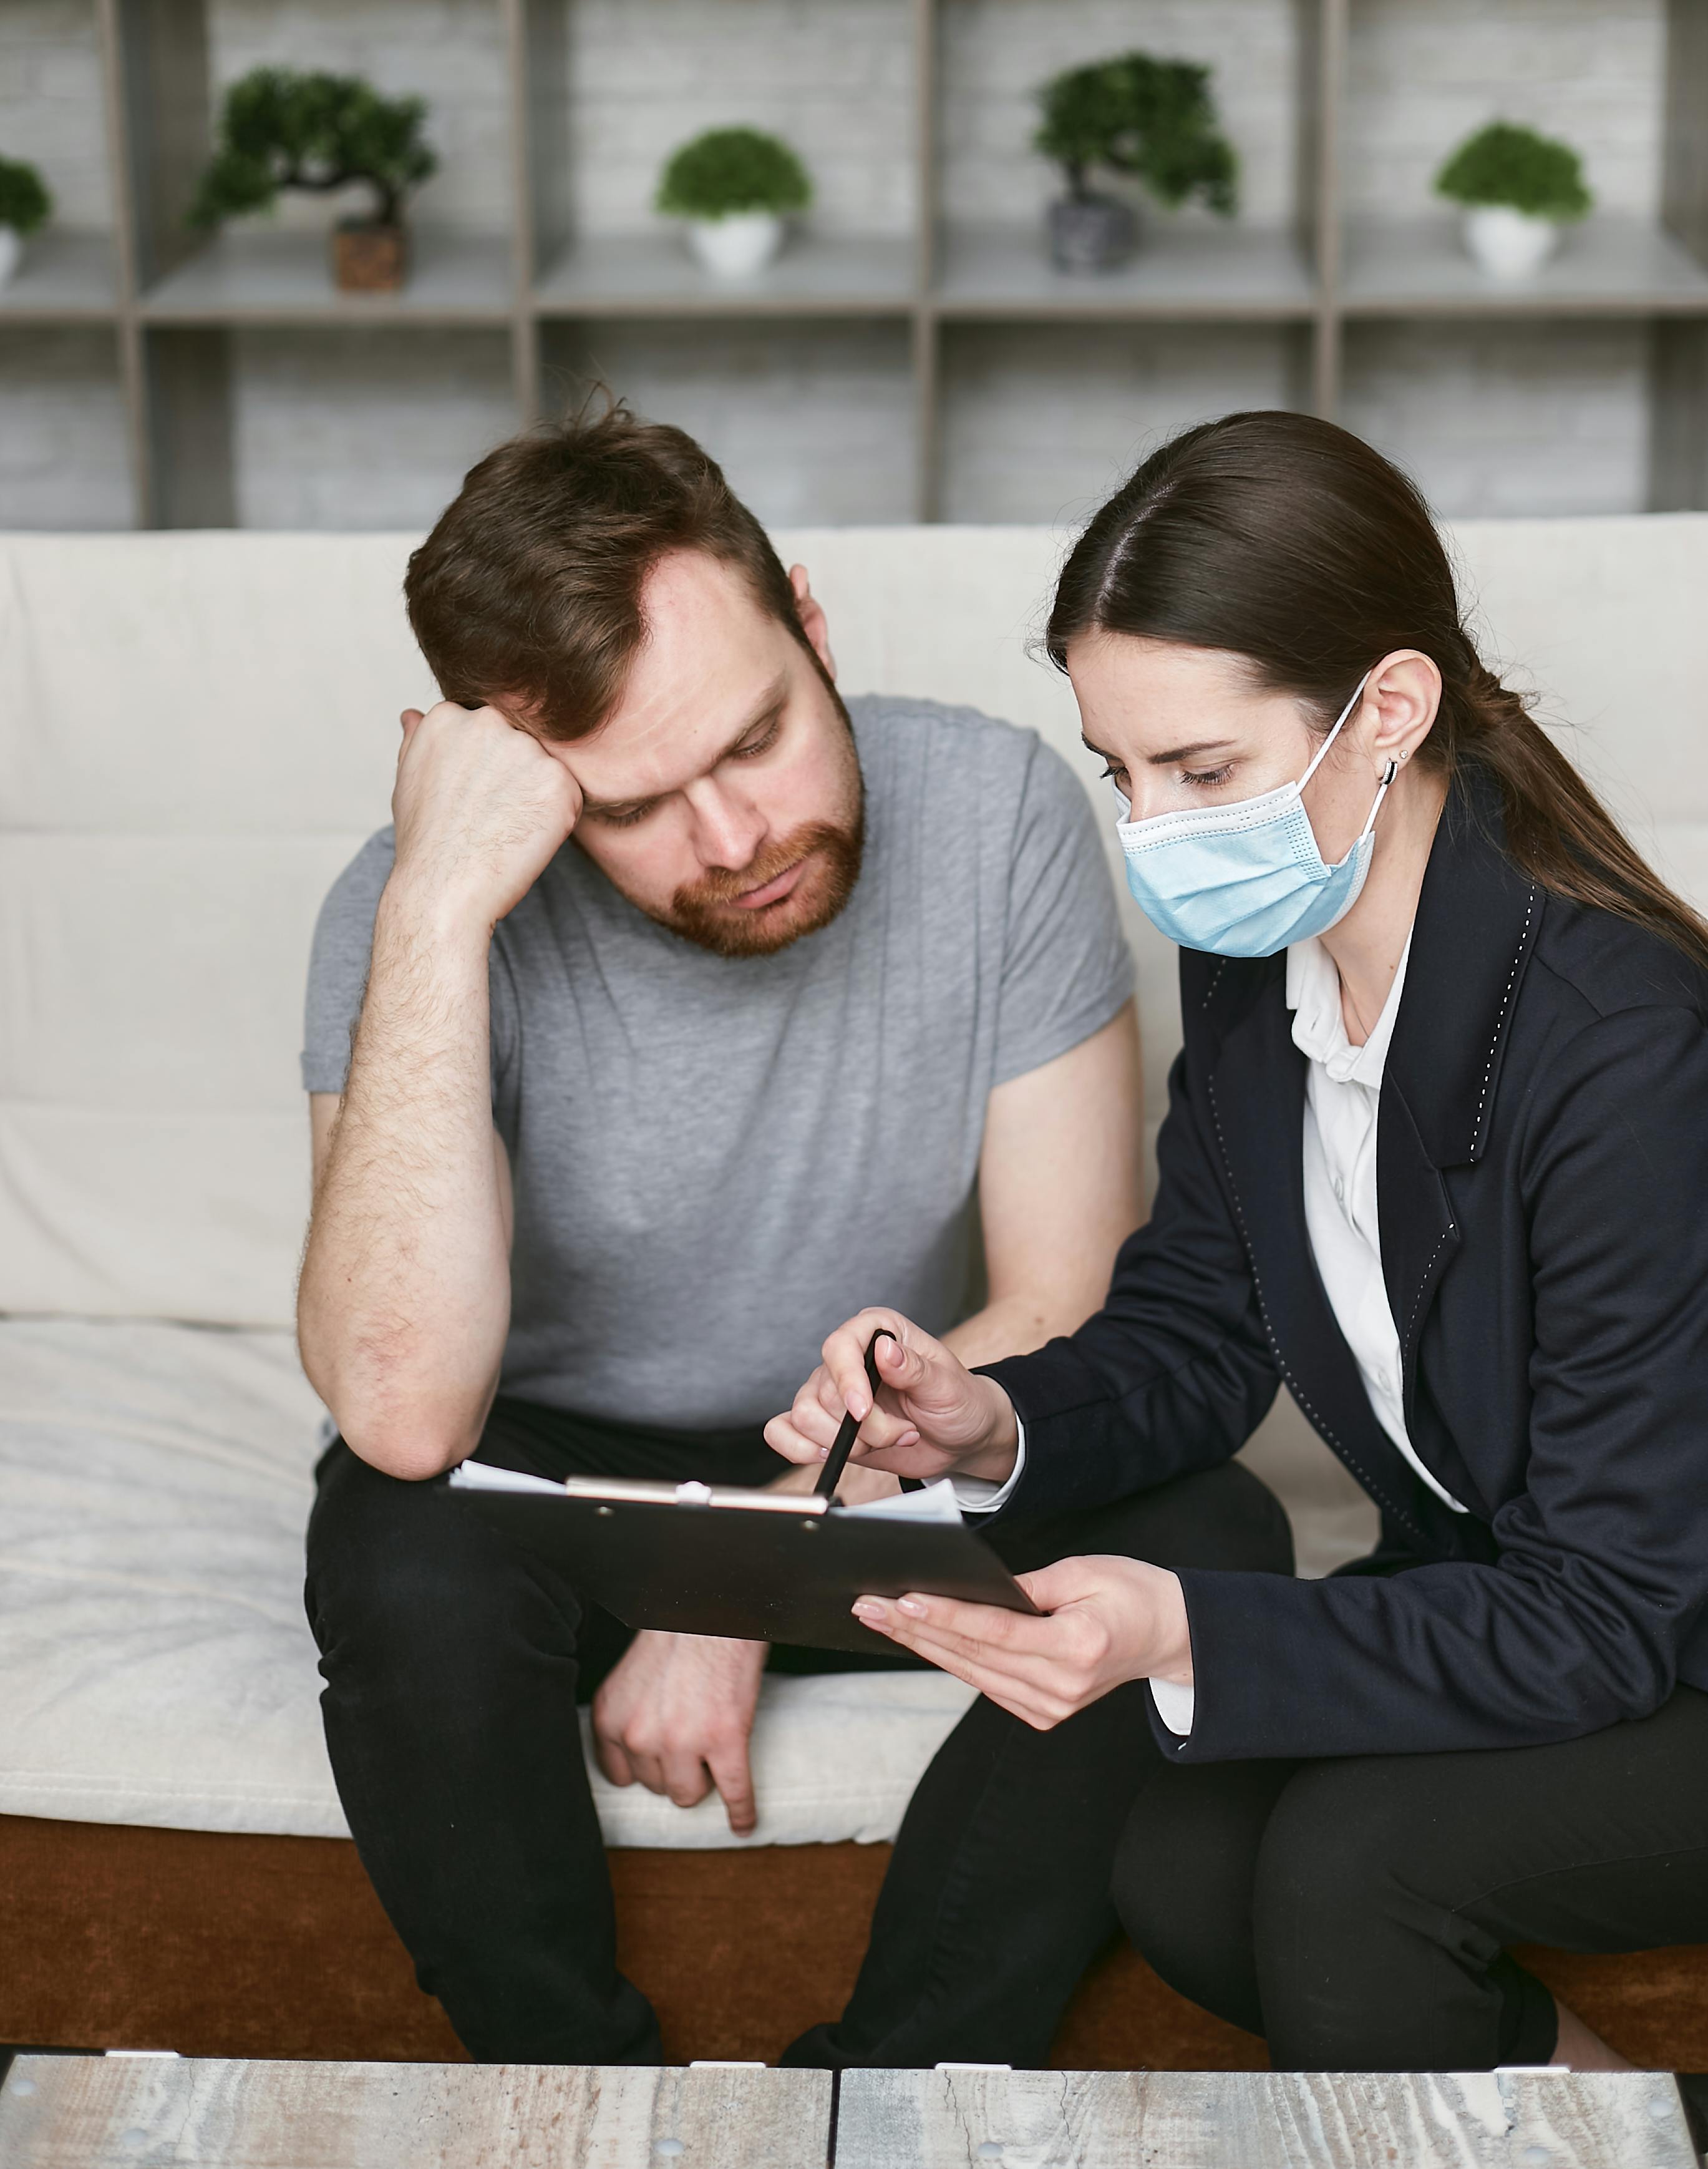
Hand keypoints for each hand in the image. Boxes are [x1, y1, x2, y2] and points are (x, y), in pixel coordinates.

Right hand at [389, 701, 581, 928]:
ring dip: (537, 796)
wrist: (444, 888)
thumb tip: (414, 716)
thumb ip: (419, 741)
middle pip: (519, 742)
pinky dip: (558, 817)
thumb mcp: (408, 780)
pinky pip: (570, 794)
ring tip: (507, 827)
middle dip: (514, 775)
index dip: (484, 767)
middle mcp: (488, 721)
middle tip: (492, 815)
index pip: (487, 729)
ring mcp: (526, 749)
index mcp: (448, 716)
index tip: (472, 796)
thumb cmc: (426, 842)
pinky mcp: (559, 780)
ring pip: (545, 768)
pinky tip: (528, 837)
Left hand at [591, 1631, 768, 1835]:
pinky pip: (734, 1791)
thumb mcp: (632, 1675)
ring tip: (716, 1756)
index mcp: (611, 1717)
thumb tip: (642, 1752)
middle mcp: (639, 1735)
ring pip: (689, 1793)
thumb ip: (630, 1715)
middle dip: (677, 1769)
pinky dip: (741, 1812)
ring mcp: (682, 1741)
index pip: (621, 1775)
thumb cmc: (677, 1633)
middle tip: (695, 1740)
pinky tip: (744, 1824)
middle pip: (657, 1785)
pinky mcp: (725, 1740)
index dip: (645, 1768)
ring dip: (705, 1780)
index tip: (660, 1766)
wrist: (714, 1604)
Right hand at [764, 1308, 1019, 1486]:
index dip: (846, 1381)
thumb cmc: (959, 1403)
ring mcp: (832, 1392)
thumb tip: (885, 1350)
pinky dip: (798, 1449)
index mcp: (878, 1332)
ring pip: (804, 1417)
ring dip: (846, 1443)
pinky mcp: (823, 1424)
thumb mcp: (948, 1386)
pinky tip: (831, 1455)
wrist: (959, 1439)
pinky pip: (782, 1431)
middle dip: (864, 1427)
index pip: (839, 1347)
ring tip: (884, 1442)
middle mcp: (849, 1359)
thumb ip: (915, 1369)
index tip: (862, 1412)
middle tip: (901, 1431)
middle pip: (824, 1393)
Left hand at [849, 1555, 1191, 1730]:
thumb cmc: (1131, 1594)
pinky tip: (921, 1638)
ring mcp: (1052, 1707)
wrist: (1169, 1636)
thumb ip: (1027, 1585)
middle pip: (973, 1656)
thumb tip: (969, 1587)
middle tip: (869, 1604)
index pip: (995, 1632)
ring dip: (924, 1645)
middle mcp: (1062, 1687)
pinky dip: (953, 1660)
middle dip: (916, 1629)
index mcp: (1078, 1648)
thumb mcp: (1084, 1573)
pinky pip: (986, 1684)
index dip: (945, 1616)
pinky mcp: (1043, 1713)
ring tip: (882, 1617)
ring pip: (972, 1674)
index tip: (902, 1599)